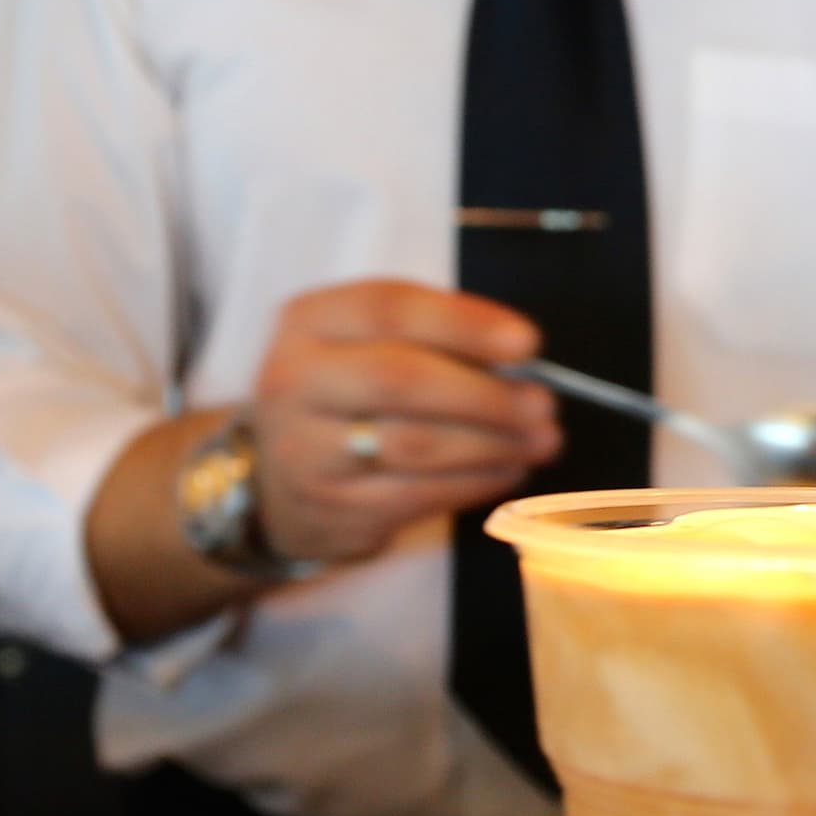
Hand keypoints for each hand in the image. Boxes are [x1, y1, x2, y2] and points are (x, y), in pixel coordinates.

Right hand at [247, 280, 563, 567]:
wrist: (272, 478)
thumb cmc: (345, 394)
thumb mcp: (366, 342)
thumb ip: (433, 334)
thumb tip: (519, 354)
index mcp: (309, 321)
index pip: (389, 308)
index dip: (464, 324)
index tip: (527, 343)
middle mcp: (296, 380)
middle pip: (400, 379)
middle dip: (485, 394)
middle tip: (543, 405)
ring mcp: (307, 450)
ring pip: (414, 445)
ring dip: (492, 444)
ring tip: (541, 440)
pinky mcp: (331, 507)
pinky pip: (417, 495)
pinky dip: (475, 483)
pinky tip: (508, 469)